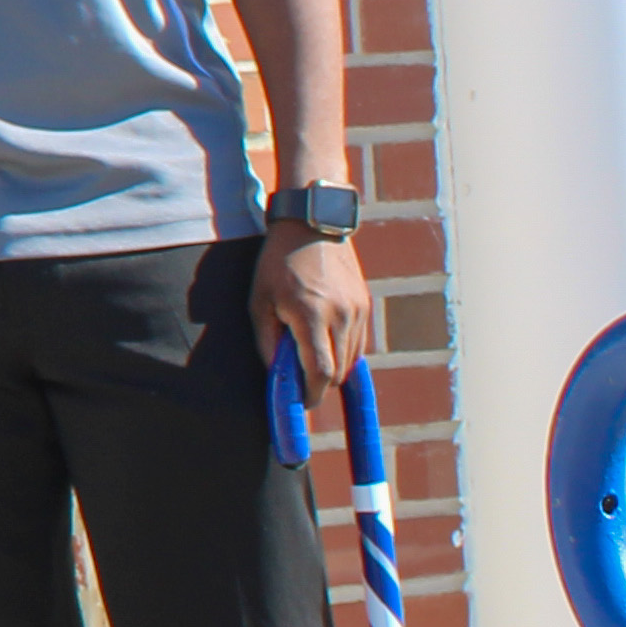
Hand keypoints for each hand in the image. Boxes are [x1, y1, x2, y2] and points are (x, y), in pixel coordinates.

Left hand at [255, 217, 373, 388]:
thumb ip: (267, 342)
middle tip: (300, 379)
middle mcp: (341, 315)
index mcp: (312, 316)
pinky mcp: (366, 304)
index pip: (321, 373)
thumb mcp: (259, 301)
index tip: (301, 401)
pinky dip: (343, 350)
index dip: (312, 394)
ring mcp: (358, 310)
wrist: (312, 224)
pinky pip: (358, 342)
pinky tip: (324, 337)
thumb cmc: (277, 263)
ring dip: (333, 366)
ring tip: (309, 351)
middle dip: (320, 383)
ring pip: (352, 360)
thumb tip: (277, 376)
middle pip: (339, 372)